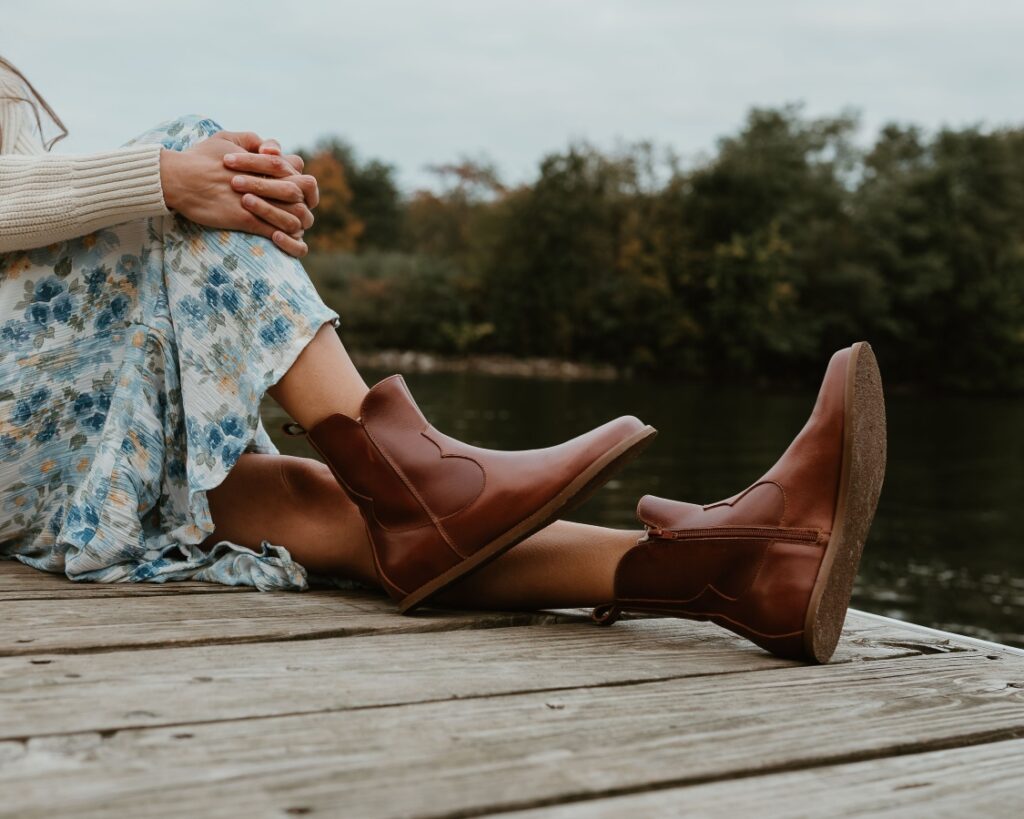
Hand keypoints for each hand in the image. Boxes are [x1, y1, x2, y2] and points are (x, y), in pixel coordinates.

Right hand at [159, 132, 311, 257]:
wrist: (178, 178)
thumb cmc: (200, 158)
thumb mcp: (226, 139)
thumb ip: (251, 140)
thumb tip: (271, 148)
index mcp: (264, 161)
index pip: (298, 171)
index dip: (299, 182)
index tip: (292, 191)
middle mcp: (265, 180)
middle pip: (302, 193)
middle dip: (304, 203)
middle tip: (297, 211)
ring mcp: (257, 201)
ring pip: (294, 216)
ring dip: (296, 223)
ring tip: (290, 227)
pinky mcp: (245, 219)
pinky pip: (275, 232)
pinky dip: (283, 238)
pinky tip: (278, 238)